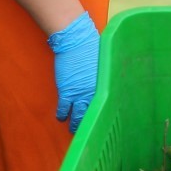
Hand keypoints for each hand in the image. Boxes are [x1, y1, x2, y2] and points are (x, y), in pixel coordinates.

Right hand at [48, 11, 99, 132]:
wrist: (76, 41)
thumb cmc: (92, 46)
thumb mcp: (104, 61)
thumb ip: (106, 73)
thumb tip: (110, 78)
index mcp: (105, 84)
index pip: (107, 103)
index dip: (105, 112)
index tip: (105, 119)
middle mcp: (94, 92)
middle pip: (93, 113)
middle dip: (90, 122)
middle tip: (89, 129)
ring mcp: (79, 93)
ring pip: (78, 115)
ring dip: (75, 123)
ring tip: (74, 129)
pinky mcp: (66, 91)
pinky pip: (63, 108)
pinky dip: (61, 114)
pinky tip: (61, 118)